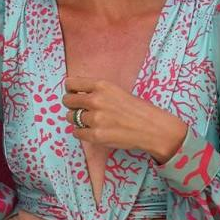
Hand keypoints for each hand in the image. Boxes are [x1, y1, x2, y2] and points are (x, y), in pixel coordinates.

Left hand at [62, 76, 187, 162]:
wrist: (151, 128)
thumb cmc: (137, 110)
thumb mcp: (117, 91)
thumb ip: (98, 92)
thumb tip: (78, 94)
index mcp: (101, 86)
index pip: (71, 84)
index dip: (70, 90)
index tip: (73, 94)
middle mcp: (96, 100)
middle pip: (68, 101)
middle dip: (71, 105)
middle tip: (78, 110)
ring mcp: (95, 119)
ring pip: (71, 118)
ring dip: (76, 120)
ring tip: (88, 122)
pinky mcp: (96, 136)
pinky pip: (77, 133)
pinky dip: (81, 132)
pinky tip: (91, 131)